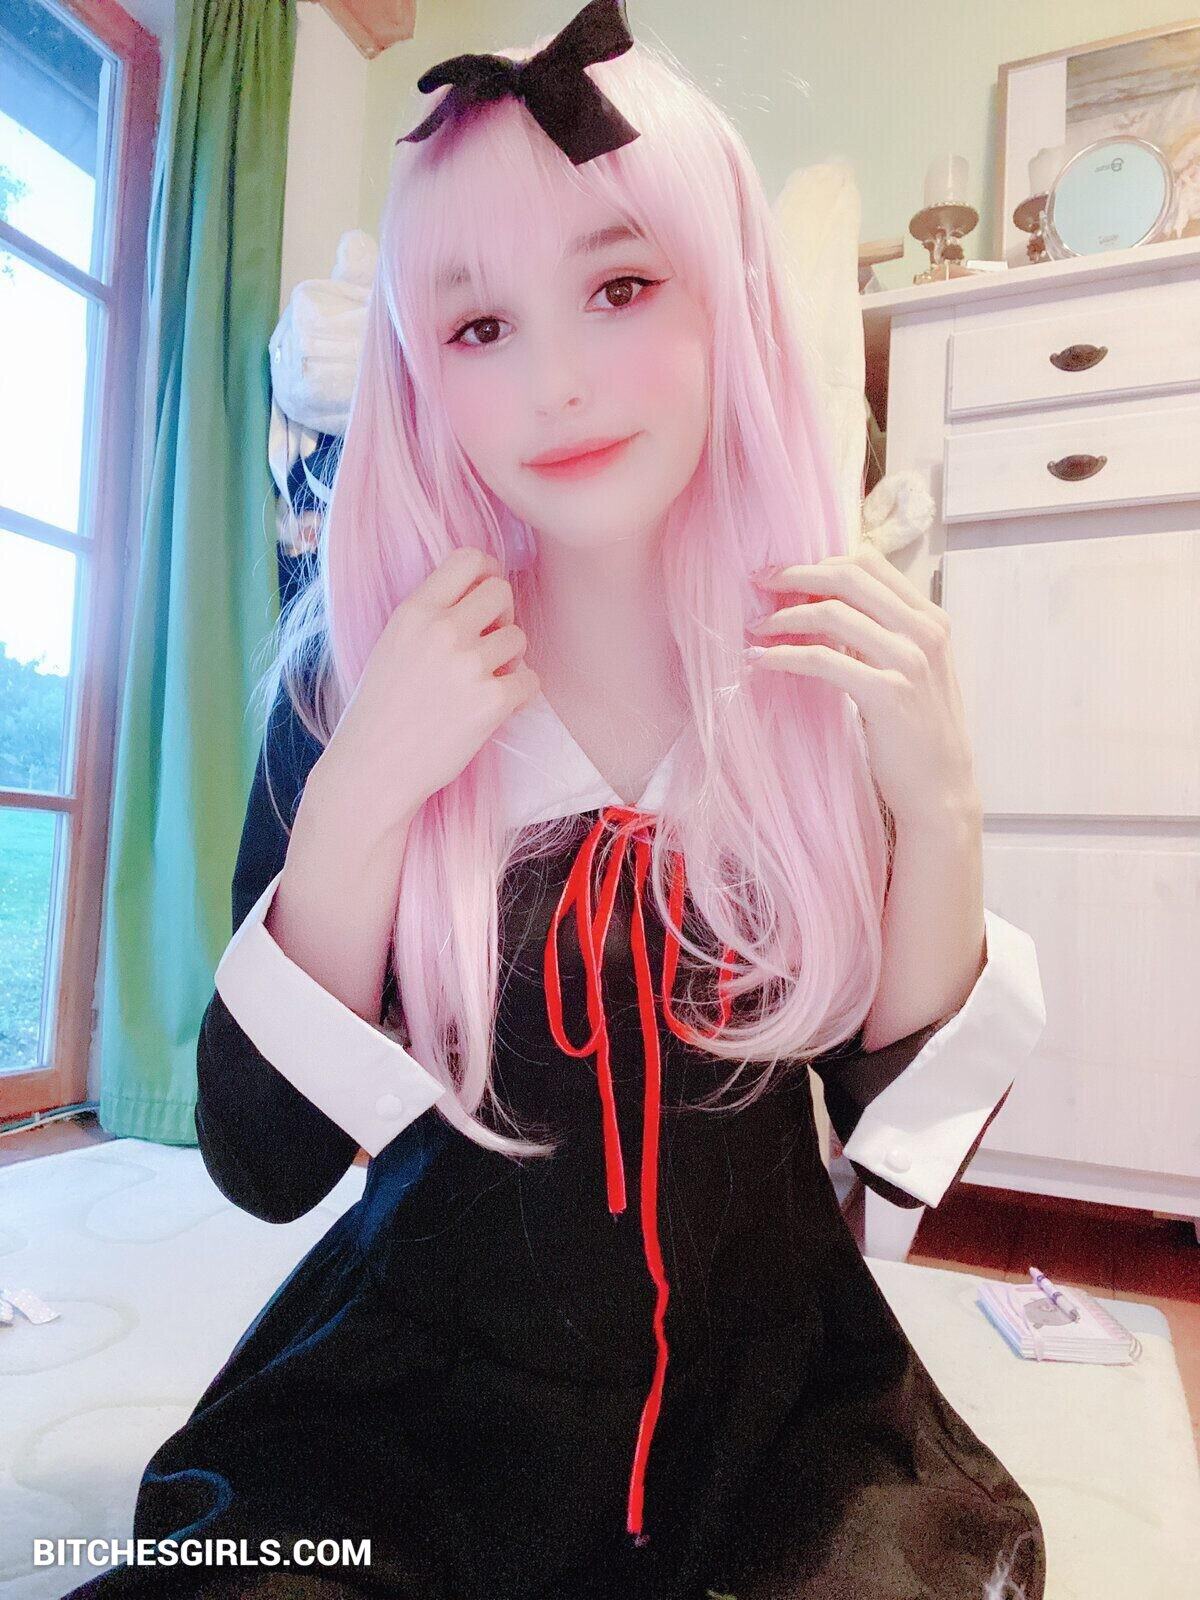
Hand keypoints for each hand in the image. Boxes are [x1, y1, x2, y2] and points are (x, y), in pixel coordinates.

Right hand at [316, 547, 539, 833]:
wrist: (374, 768)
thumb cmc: (382, 710)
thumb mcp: (393, 644)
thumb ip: (432, 616)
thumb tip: (483, 594)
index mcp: (414, 611)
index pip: (469, 559)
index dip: (487, 574)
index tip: (484, 602)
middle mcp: (442, 630)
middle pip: (502, 591)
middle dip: (502, 616)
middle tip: (486, 646)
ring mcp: (469, 665)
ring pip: (519, 637)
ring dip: (509, 660)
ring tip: (482, 685)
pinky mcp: (491, 701)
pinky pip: (530, 680)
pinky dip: (519, 695)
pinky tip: (493, 709)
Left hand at [746, 545, 979, 825]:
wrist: (941, 790)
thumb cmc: (916, 733)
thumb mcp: (908, 670)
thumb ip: (879, 635)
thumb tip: (823, 606)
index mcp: (930, 618)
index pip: (870, 562)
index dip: (820, 562)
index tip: (783, 574)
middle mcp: (924, 631)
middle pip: (849, 577)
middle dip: (795, 574)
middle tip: (759, 583)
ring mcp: (909, 661)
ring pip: (832, 614)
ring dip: (784, 617)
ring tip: (755, 629)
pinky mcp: (887, 694)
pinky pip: (823, 660)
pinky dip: (785, 656)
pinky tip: (762, 661)